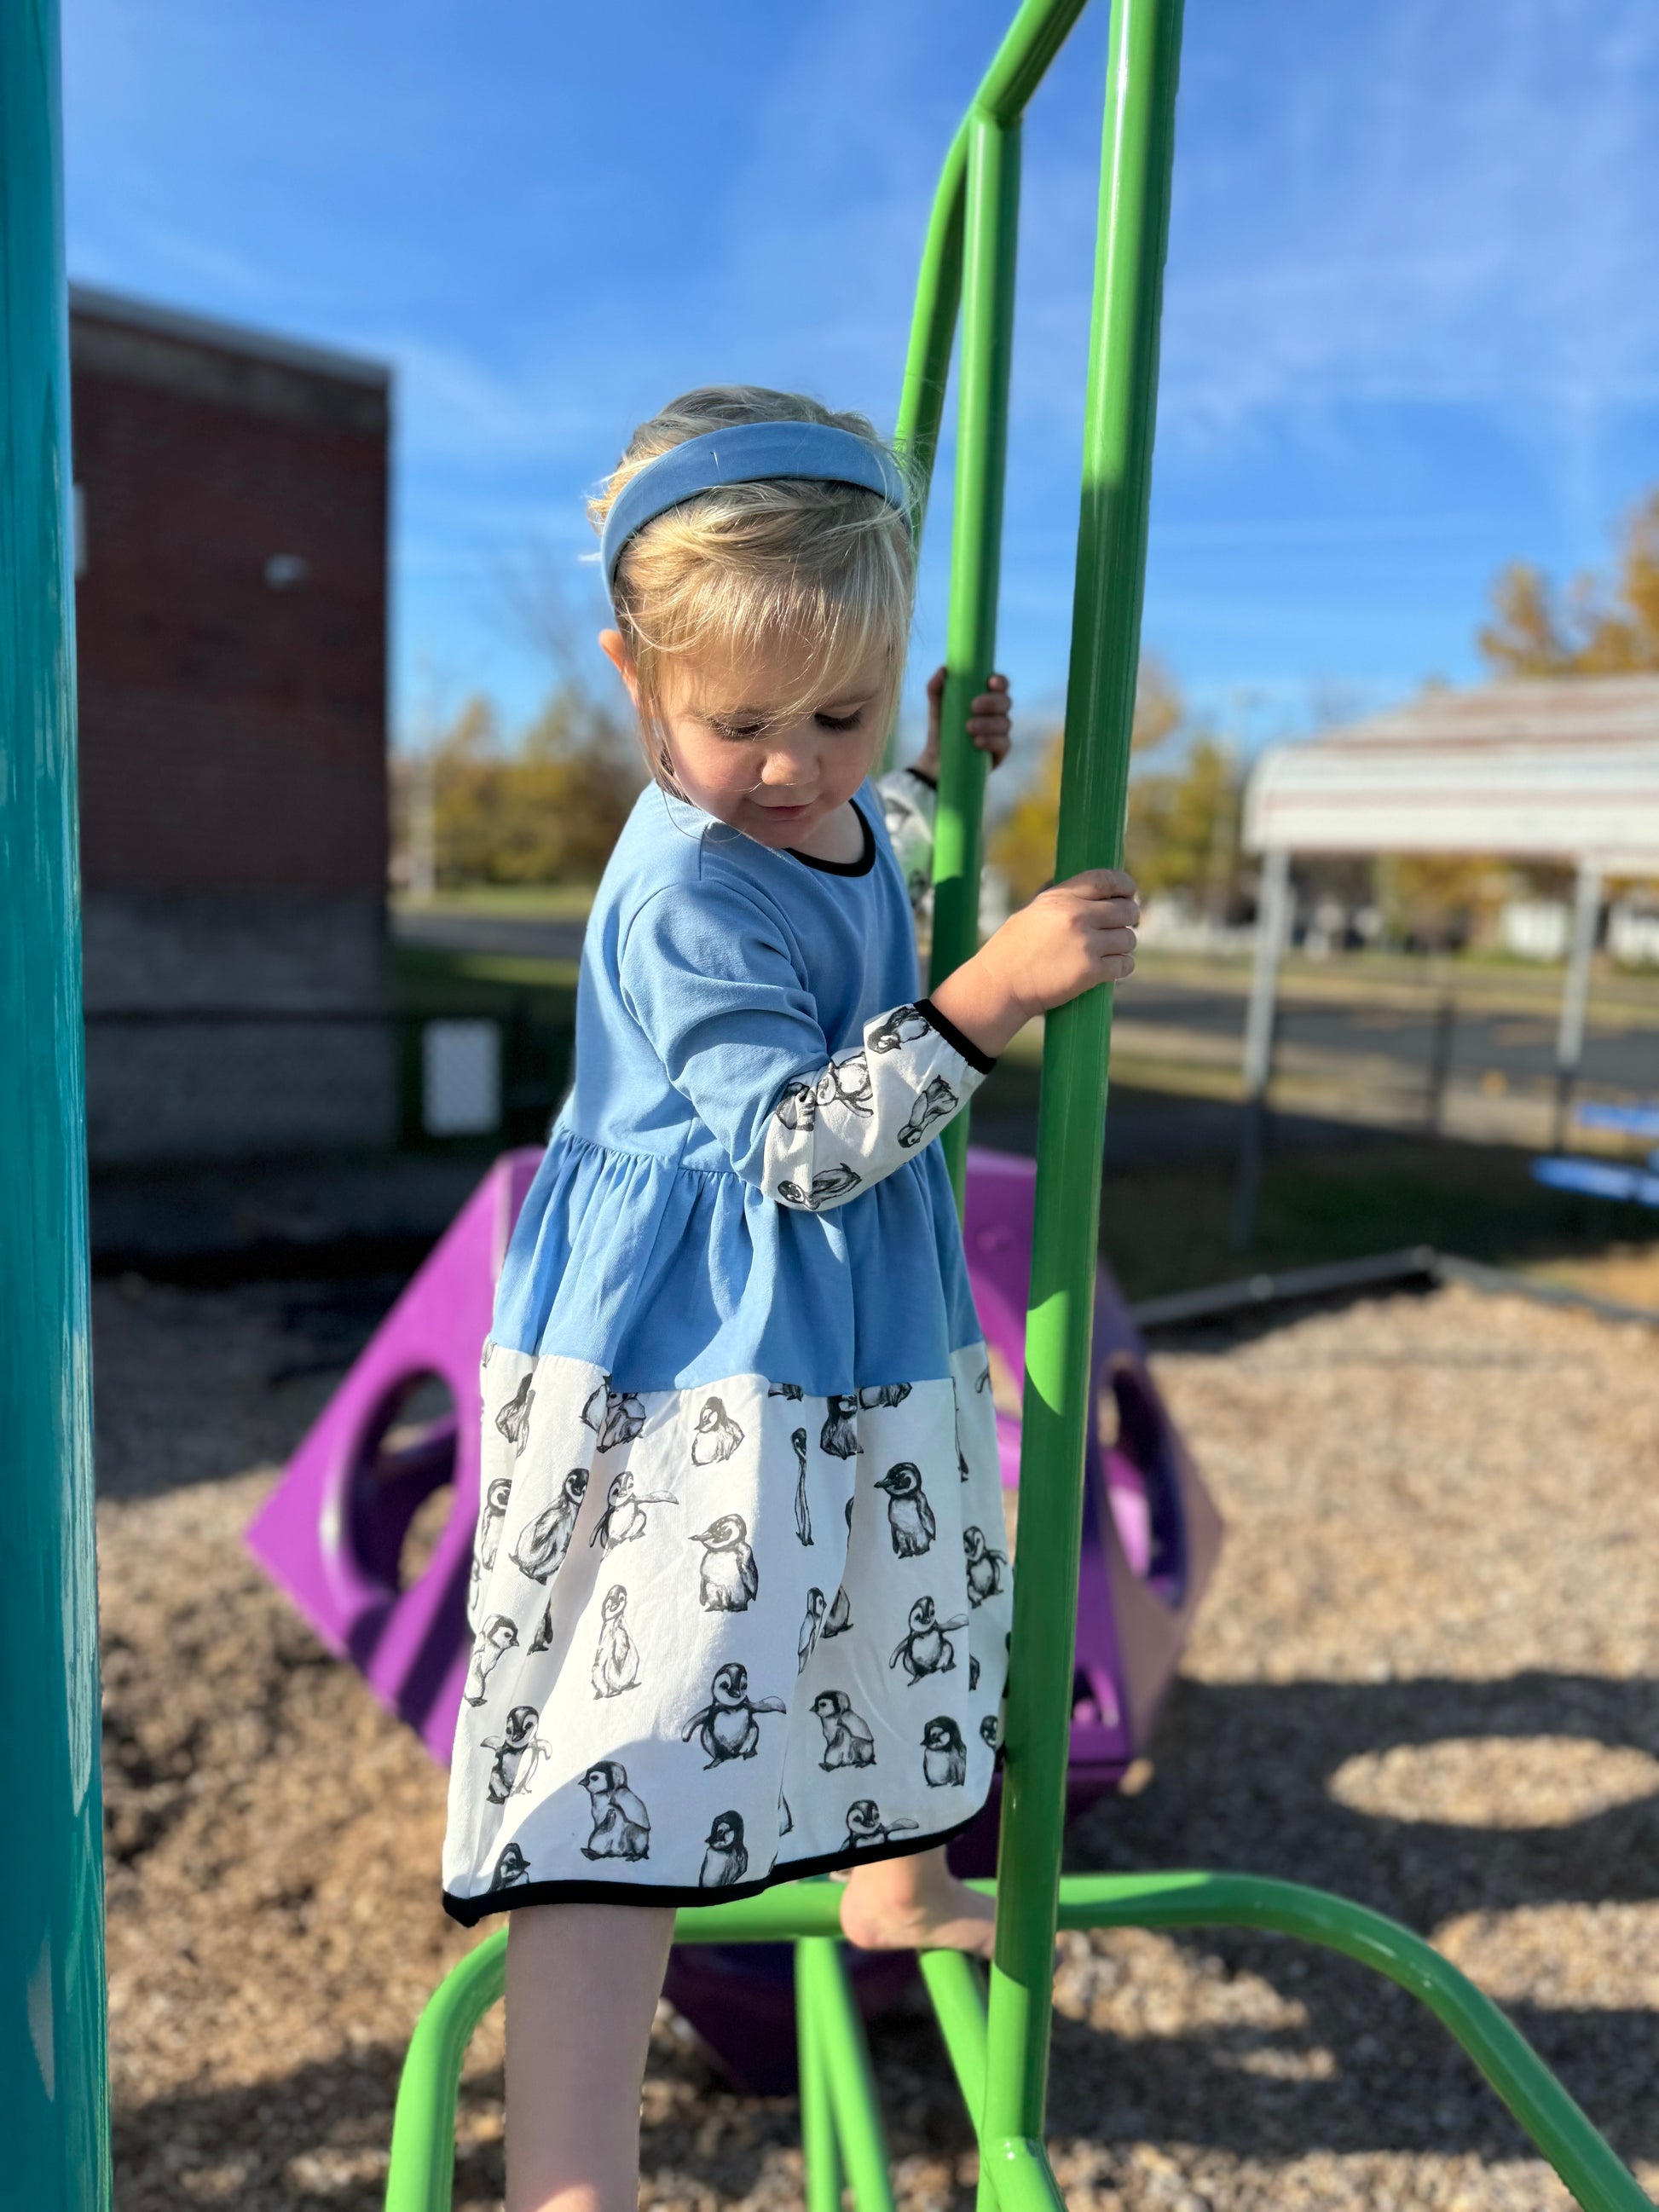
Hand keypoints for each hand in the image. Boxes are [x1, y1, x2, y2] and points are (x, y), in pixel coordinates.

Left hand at [912, 667, 1011, 779]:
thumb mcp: (936, 708)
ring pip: (1005, 723)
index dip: (1000, 681)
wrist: (936, 761)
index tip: (990, 682)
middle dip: (991, 702)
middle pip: (1006, 702)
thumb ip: (937, 688)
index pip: (1000, 685)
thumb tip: (944, 670)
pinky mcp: (1000, 752)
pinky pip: (1003, 744)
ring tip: (968, 728)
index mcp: (986, 698)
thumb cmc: (941, 730)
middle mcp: (997, 713)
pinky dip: (991, 741)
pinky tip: (977, 742)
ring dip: (988, 723)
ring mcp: (1000, 733)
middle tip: (972, 707)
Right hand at [929, 869, 1138, 1059]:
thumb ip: (1062, 901)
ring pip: (1128, 938)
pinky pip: (1124, 964)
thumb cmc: (1012, 951)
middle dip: (1130, 918)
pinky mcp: (1090, 971)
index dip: (1125, 885)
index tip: (1129, 893)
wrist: (999, 986)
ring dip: (1125, 945)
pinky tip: (1114, 968)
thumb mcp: (1032, 912)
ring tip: (1113, 950)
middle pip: (1125, 910)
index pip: (1106, 880)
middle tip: (1124, 926)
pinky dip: (1123, 967)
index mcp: (1060, 898)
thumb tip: (1093, 891)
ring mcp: (1085, 944)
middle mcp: (1076, 916)